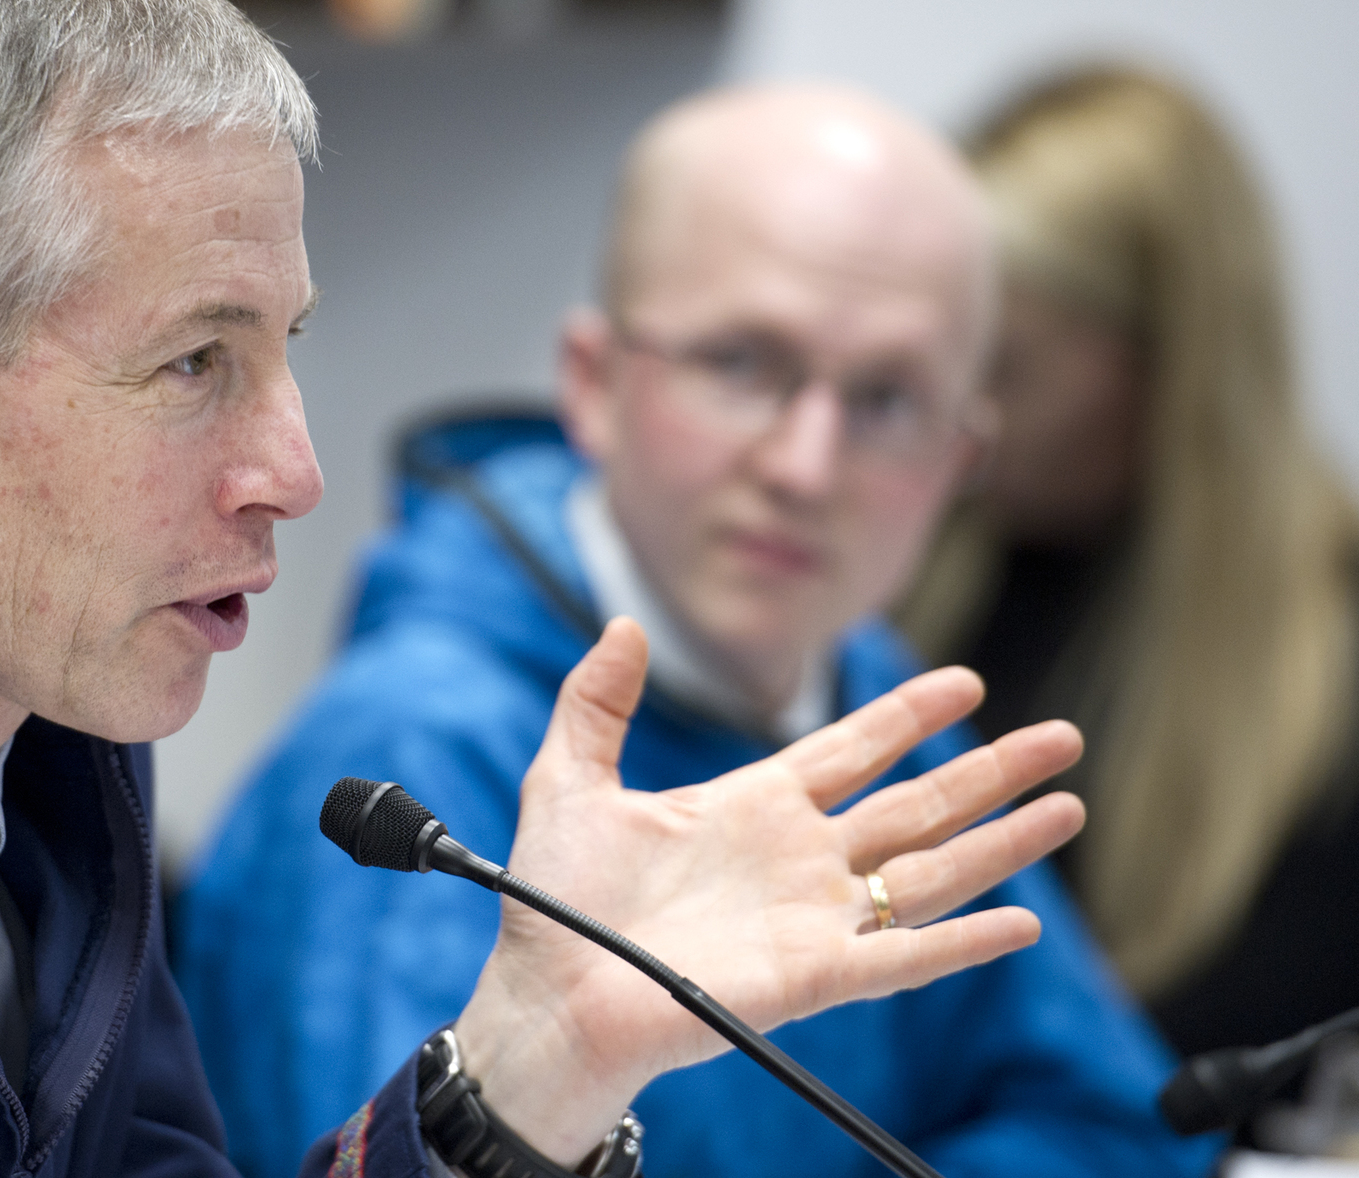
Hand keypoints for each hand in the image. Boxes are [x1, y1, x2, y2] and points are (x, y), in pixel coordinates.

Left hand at [452, 618, 1083, 1164]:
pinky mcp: (813, 978)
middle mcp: (796, 859)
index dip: (908, 716)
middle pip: (917, 804)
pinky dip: (963, 942)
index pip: (851, 749)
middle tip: (1063, 735)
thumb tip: (624, 623)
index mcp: (750, 806)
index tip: (967, 683)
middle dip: (991, 771)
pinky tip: (1022, 921)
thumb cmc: (554, 901)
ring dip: (1003, 843)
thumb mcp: (570, 779)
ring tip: (1071, 805)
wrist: (546, 995)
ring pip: (930, 872)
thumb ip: (597, 701)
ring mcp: (811, 919)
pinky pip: (903, 957)